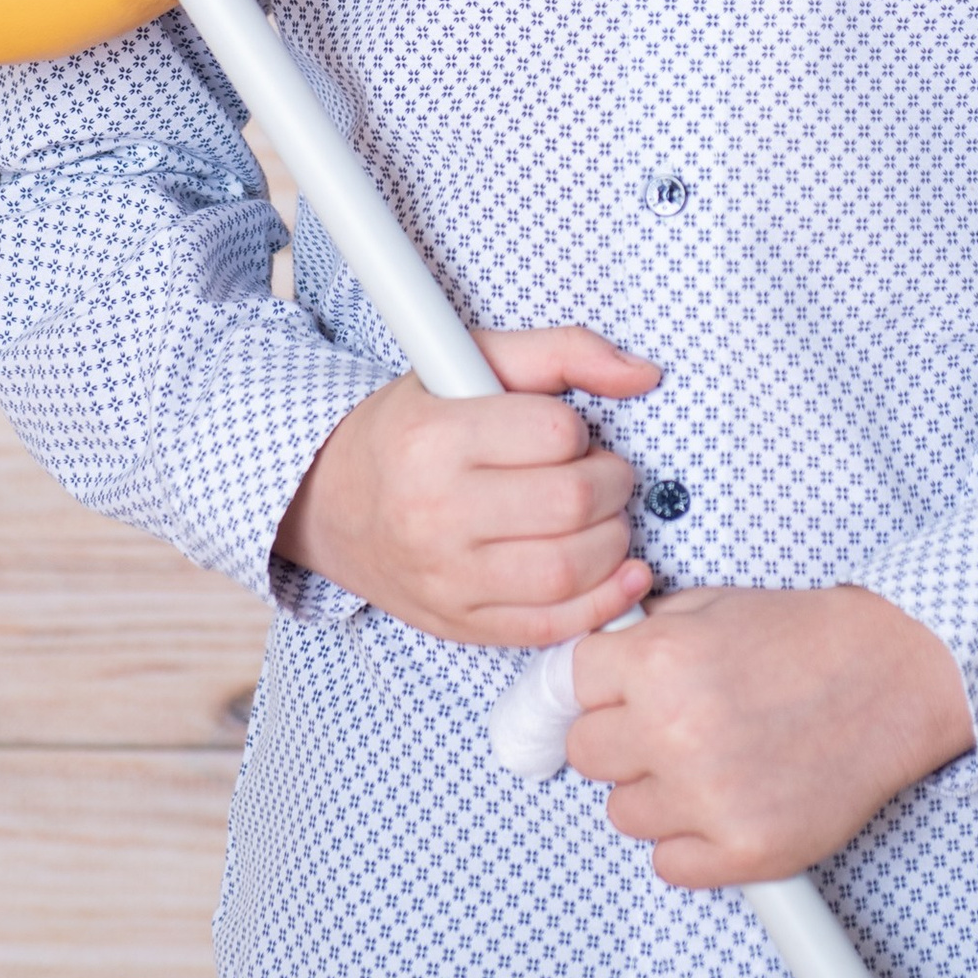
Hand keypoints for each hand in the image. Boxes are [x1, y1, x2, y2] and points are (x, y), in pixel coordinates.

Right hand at [274, 330, 660, 648]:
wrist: (333, 503)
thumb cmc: (413, 427)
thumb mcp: (471, 362)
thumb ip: (562, 351)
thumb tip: (645, 374)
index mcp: (434, 438)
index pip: (554, 433)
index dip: (581, 431)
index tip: (569, 435)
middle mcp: (433, 512)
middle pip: (571, 504)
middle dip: (612, 485)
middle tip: (602, 476)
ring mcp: (446, 578)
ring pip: (568, 570)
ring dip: (614, 542)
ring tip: (602, 519)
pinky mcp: (459, 625)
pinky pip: (550, 627)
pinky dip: (604, 603)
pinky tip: (620, 573)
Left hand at [565, 584, 974, 885]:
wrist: (892, 674)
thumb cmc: (808, 639)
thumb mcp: (711, 605)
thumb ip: (643, 636)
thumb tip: (589, 667)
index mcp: (659, 662)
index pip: (570, 687)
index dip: (599, 687)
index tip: (618, 693)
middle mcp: (674, 731)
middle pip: (586, 755)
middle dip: (621, 739)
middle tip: (668, 727)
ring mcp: (709, 798)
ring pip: (623, 814)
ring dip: (656, 793)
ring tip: (711, 762)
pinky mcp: (744, 851)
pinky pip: (668, 866)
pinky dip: (691, 843)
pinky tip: (726, 803)